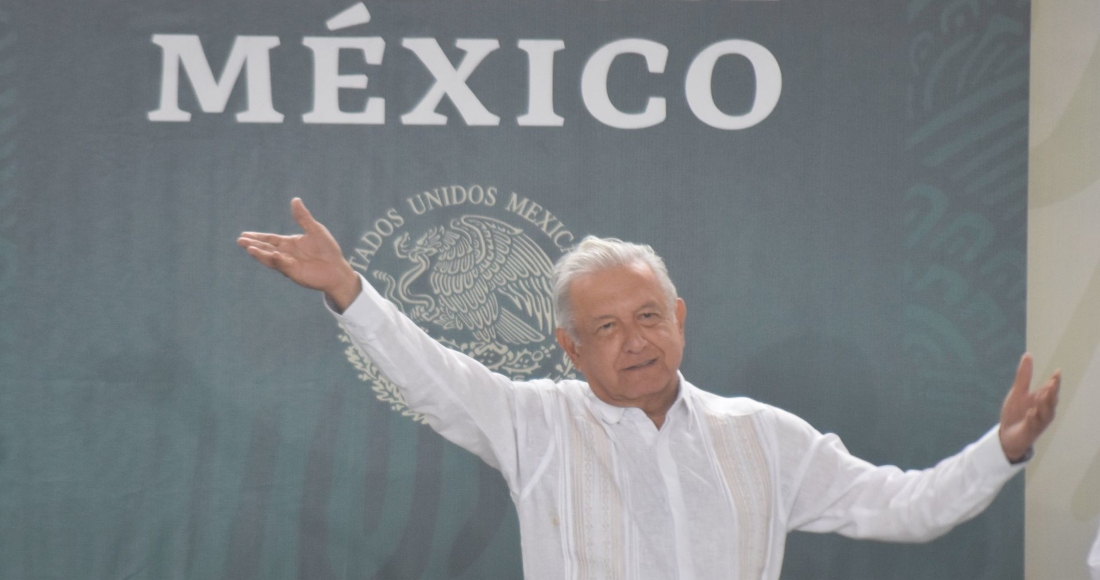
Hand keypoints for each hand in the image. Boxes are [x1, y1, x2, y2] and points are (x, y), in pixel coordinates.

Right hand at [237, 198, 361, 310]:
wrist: (337, 269)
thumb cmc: (327, 250)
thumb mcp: (315, 230)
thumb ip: (303, 217)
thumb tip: (295, 200)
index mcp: (289, 244)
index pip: (269, 239)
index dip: (257, 237)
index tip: (244, 234)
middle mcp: (286, 254)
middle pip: (266, 248)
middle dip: (253, 244)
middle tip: (240, 240)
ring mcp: (288, 264)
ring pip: (270, 258)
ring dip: (260, 253)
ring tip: (248, 248)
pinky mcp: (294, 272)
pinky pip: (283, 265)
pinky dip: (277, 260)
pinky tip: (272, 254)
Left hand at [999, 353, 1060, 462]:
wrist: (1006, 434)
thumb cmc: (1015, 413)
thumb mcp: (1017, 392)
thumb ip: (1024, 376)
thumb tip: (1028, 355)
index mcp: (1041, 401)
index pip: (1050, 390)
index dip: (1054, 382)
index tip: (1057, 372)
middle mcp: (1043, 412)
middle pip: (1051, 402)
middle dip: (1052, 393)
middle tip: (1052, 382)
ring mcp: (1037, 423)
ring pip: (1045, 414)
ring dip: (1044, 405)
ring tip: (1043, 394)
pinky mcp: (1029, 432)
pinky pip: (1033, 426)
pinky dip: (1033, 419)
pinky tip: (1031, 413)